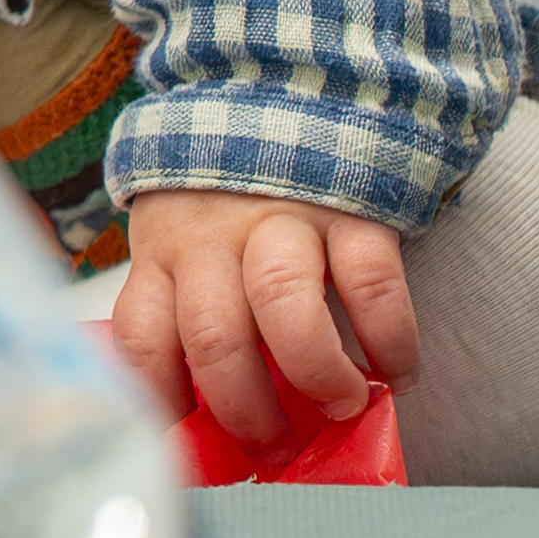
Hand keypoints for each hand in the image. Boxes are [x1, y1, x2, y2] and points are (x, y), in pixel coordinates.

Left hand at [109, 188, 424, 456]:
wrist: (288, 89)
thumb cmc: (230, 195)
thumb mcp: (185, 240)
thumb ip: (189, 309)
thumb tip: (207, 423)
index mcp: (163, 252)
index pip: (142, 338)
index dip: (164, 402)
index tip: (196, 445)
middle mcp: (214, 237)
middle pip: (215, 337)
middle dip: (249, 411)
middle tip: (278, 448)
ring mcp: (282, 218)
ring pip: (283, 307)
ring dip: (316, 375)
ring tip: (341, 407)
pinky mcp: (350, 208)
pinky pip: (372, 283)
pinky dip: (390, 342)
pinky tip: (396, 374)